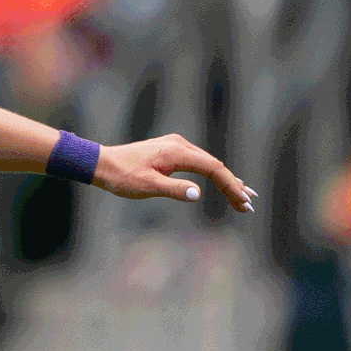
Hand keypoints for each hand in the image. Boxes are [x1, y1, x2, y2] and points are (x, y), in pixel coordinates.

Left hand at [94, 134, 254, 212]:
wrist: (101, 163)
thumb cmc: (122, 176)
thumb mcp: (147, 187)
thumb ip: (174, 189)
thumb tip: (199, 193)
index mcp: (177, 152)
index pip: (214, 168)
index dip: (231, 185)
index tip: (243, 201)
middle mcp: (180, 144)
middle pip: (215, 165)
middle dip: (233, 186)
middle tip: (248, 205)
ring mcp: (176, 146)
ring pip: (208, 163)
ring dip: (225, 180)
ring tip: (242, 197)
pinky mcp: (170, 150)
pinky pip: (198, 162)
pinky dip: (211, 174)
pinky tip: (221, 183)